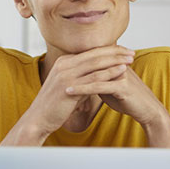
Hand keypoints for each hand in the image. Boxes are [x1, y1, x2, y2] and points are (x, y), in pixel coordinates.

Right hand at [19, 45, 134, 138]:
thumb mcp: (67, 85)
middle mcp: (64, 64)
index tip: (123, 50)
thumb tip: (95, 75)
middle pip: (95, 54)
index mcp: (63, 61)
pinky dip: (110, 73)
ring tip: (130, 59)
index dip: (108, 50)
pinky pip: (94, 77)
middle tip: (131, 52)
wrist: (38, 118)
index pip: (90, 51)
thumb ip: (80, 77)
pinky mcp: (70, 87)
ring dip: (116, 60)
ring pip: (96, 63)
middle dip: (115, 52)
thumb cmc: (54, 105)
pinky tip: (122, 71)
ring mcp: (66, 75)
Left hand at [66, 65, 168, 129]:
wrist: (147, 110)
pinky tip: (69, 91)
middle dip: (71, 67)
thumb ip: (98, 79)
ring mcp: (120, 73)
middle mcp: (117, 64)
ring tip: (56, 81)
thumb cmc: (128, 99)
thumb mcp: (110, 87)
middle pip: (90, 61)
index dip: (75, 61)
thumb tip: (84, 78)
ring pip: (92, 73)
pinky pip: (98, 86)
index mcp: (115, 62)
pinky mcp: (122, 86)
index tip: (57, 66)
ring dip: (73, 77)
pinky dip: (82, 89)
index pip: (91, 57)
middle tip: (52, 71)